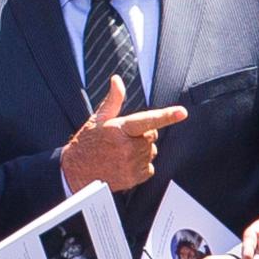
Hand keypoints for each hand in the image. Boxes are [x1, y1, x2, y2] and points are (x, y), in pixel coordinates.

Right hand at [62, 76, 186, 192]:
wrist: (75, 173)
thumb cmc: (86, 143)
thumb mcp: (97, 119)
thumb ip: (113, 99)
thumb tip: (117, 80)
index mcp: (120, 129)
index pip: (147, 120)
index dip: (167, 116)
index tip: (182, 112)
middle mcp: (128, 147)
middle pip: (151, 136)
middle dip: (142, 134)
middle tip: (124, 138)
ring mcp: (131, 164)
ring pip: (151, 151)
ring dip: (142, 150)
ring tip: (122, 152)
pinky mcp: (134, 178)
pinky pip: (149, 168)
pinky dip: (141, 165)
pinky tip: (125, 164)